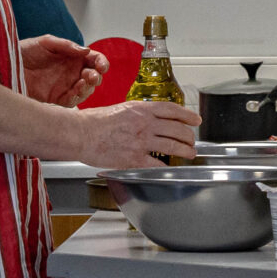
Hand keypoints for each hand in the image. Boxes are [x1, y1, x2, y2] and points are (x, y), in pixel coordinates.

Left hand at [21, 36, 107, 106]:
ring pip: (85, 90)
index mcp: (72, 57)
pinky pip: (72, 101)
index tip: (102, 65)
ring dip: (88, 88)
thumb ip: (66, 45)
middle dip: (96, 77)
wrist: (5, 66)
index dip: (101, 62)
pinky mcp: (56, 98)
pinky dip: (77, 98)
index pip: (93, 60)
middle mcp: (71, 72)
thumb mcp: (45, 42)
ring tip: (83, 83)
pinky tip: (75, 92)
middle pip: (93, 76)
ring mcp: (65, 86)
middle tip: (91, 76)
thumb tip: (86, 51)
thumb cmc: (24, 51)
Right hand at [74, 100, 199, 168]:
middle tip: (192, 142)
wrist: (81, 133)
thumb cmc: (95, 121)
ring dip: (185, 151)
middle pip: (177, 129)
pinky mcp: (134, 159)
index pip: (173, 110)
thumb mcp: (122, 108)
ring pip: (173, 146)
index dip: (188, 115)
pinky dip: (166, 167)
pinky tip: (169, 168)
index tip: (196, 120)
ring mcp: (141, 141)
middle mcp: (145, 124)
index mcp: (142, 109)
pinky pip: (157, 165)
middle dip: (189, 137)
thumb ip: (139, 114)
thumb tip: (151, 118)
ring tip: (189, 154)